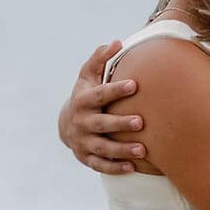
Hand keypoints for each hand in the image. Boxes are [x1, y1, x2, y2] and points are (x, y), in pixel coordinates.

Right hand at [58, 40, 146, 174]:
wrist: (66, 124)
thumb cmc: (85, 95)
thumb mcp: (87, 76)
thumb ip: (99, 59)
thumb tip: (116, 42)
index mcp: (83, 100)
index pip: (99, 95)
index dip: (116, 90)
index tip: (134, 85)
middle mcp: (82, 122)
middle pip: (101, 124)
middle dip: (120, 123)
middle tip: (141, 122)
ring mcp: (83, 141)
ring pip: (102, 148)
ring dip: (121, 150)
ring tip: (143, 150)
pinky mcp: (86, 158)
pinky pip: (100, 165)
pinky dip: (115, 167)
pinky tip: (132, 167)